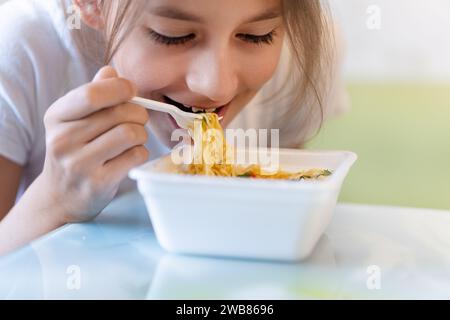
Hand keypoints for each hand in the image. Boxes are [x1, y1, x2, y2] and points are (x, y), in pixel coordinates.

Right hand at [40, 66, 148, 222]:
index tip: (131, 91)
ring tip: (134, 138)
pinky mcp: (99, 183)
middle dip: (138, 114)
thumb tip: (111, 72)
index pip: (93, 94)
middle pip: (120, 113)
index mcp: (56, 116)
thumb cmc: (74, 150)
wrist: (62, 195)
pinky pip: (136, 156)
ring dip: (141, 134)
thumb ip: (93, 94)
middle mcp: (63, 140)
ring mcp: (80, 164)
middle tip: (137, 120)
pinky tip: (130, 155)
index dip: (120, 88)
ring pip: (131, 134)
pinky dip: (140, 153)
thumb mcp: (74, 120)